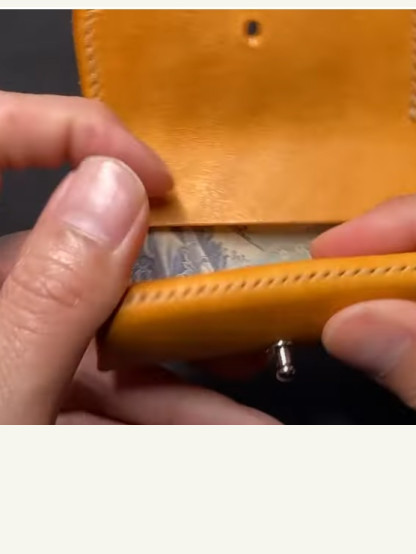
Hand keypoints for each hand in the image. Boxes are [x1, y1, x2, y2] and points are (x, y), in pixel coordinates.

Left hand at [0, 92, 275, 423]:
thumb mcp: (3, 404)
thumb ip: (49, 300)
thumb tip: (113, 190)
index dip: (68, 130)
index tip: (154, 174)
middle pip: (77, 257)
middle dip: (172, 289)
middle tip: (235, 286)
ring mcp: (11, 355)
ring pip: (106, 336)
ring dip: (189, 365)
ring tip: (252, 385)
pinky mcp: (35, 405)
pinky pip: (106, 394)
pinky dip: (168, 408)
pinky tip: (229, 423)